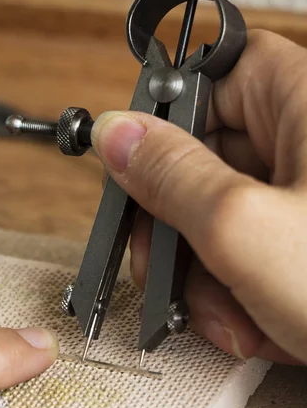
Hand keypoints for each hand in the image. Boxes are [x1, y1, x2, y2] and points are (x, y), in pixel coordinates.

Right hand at [91, 30, 306, 363]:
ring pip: (220, 223)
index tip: (138, 173)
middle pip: (206, 164)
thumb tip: (118, 134)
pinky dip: (242, 301)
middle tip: (172, 271)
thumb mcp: (244, 230)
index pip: (217, 78)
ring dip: (211, 284)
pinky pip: (249, 259)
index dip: (168, 123)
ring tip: (238, 320)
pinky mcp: (306, 250)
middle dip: (183, 235)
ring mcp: (306, 205)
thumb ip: (171, 177)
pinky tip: (263, 329)